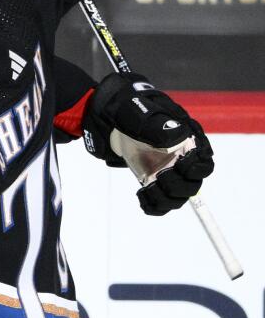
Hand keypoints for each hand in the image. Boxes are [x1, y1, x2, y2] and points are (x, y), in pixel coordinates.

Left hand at [82, 73, 214, 214]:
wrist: (113, 118)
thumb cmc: (132, 112)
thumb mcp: (141, 114)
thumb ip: (158, 125)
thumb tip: (178, 136)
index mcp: (188, 142)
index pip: (204, 163)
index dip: (196, 169)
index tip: (180, 165)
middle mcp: (182, 161)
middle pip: (193, 185)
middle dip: (178, 186)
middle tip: (159, 177)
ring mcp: (168, 173)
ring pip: (178, 198)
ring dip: (164, 199)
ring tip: (147, 188)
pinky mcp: (154, 182)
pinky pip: (160, 204)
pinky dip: (153, 206)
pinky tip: (141, 195)